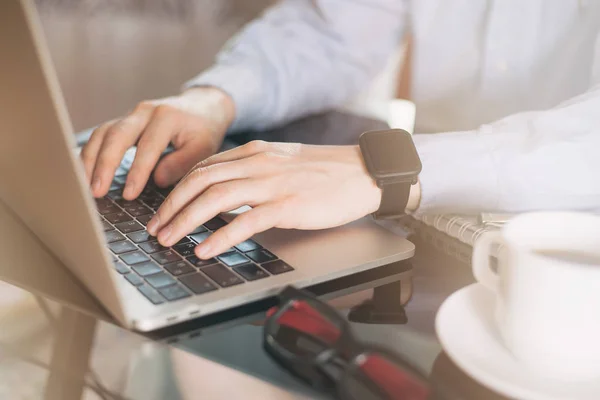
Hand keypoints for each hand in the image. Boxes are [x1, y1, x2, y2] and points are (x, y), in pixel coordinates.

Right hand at [80, 87, 234, 198]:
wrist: (202, 105)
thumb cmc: (204, 130)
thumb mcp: (204, 148)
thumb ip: (182, 163)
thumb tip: (157, 180)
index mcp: (167, 116)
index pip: (147, 147)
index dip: (137, 172)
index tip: (128, 195)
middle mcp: (145, 111)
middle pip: (116, 135)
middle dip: (104, 165)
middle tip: (96, 191)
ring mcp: (131, 114)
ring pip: (103, 133)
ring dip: (90, 160)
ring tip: (84, 185)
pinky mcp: (124, 121)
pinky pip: (102, 135)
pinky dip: (90, 153)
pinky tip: (84, 172)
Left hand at [146, 141, 382, 258]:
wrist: (364, 172)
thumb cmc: (327, 172)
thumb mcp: (283, 161)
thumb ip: (254, 171)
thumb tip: (225, 191)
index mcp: (254, 152)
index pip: (203, 167)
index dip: (177, 189)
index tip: (164, 209)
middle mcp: (258, 163)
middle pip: (200, 181)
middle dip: (170, 206)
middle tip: (155, 229)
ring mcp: (272, 184)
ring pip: (215, 198)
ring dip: (184, 221)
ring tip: (168, 240)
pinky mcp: (288, 206)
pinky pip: (245, 221)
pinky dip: (219, 237)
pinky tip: (204, 250)